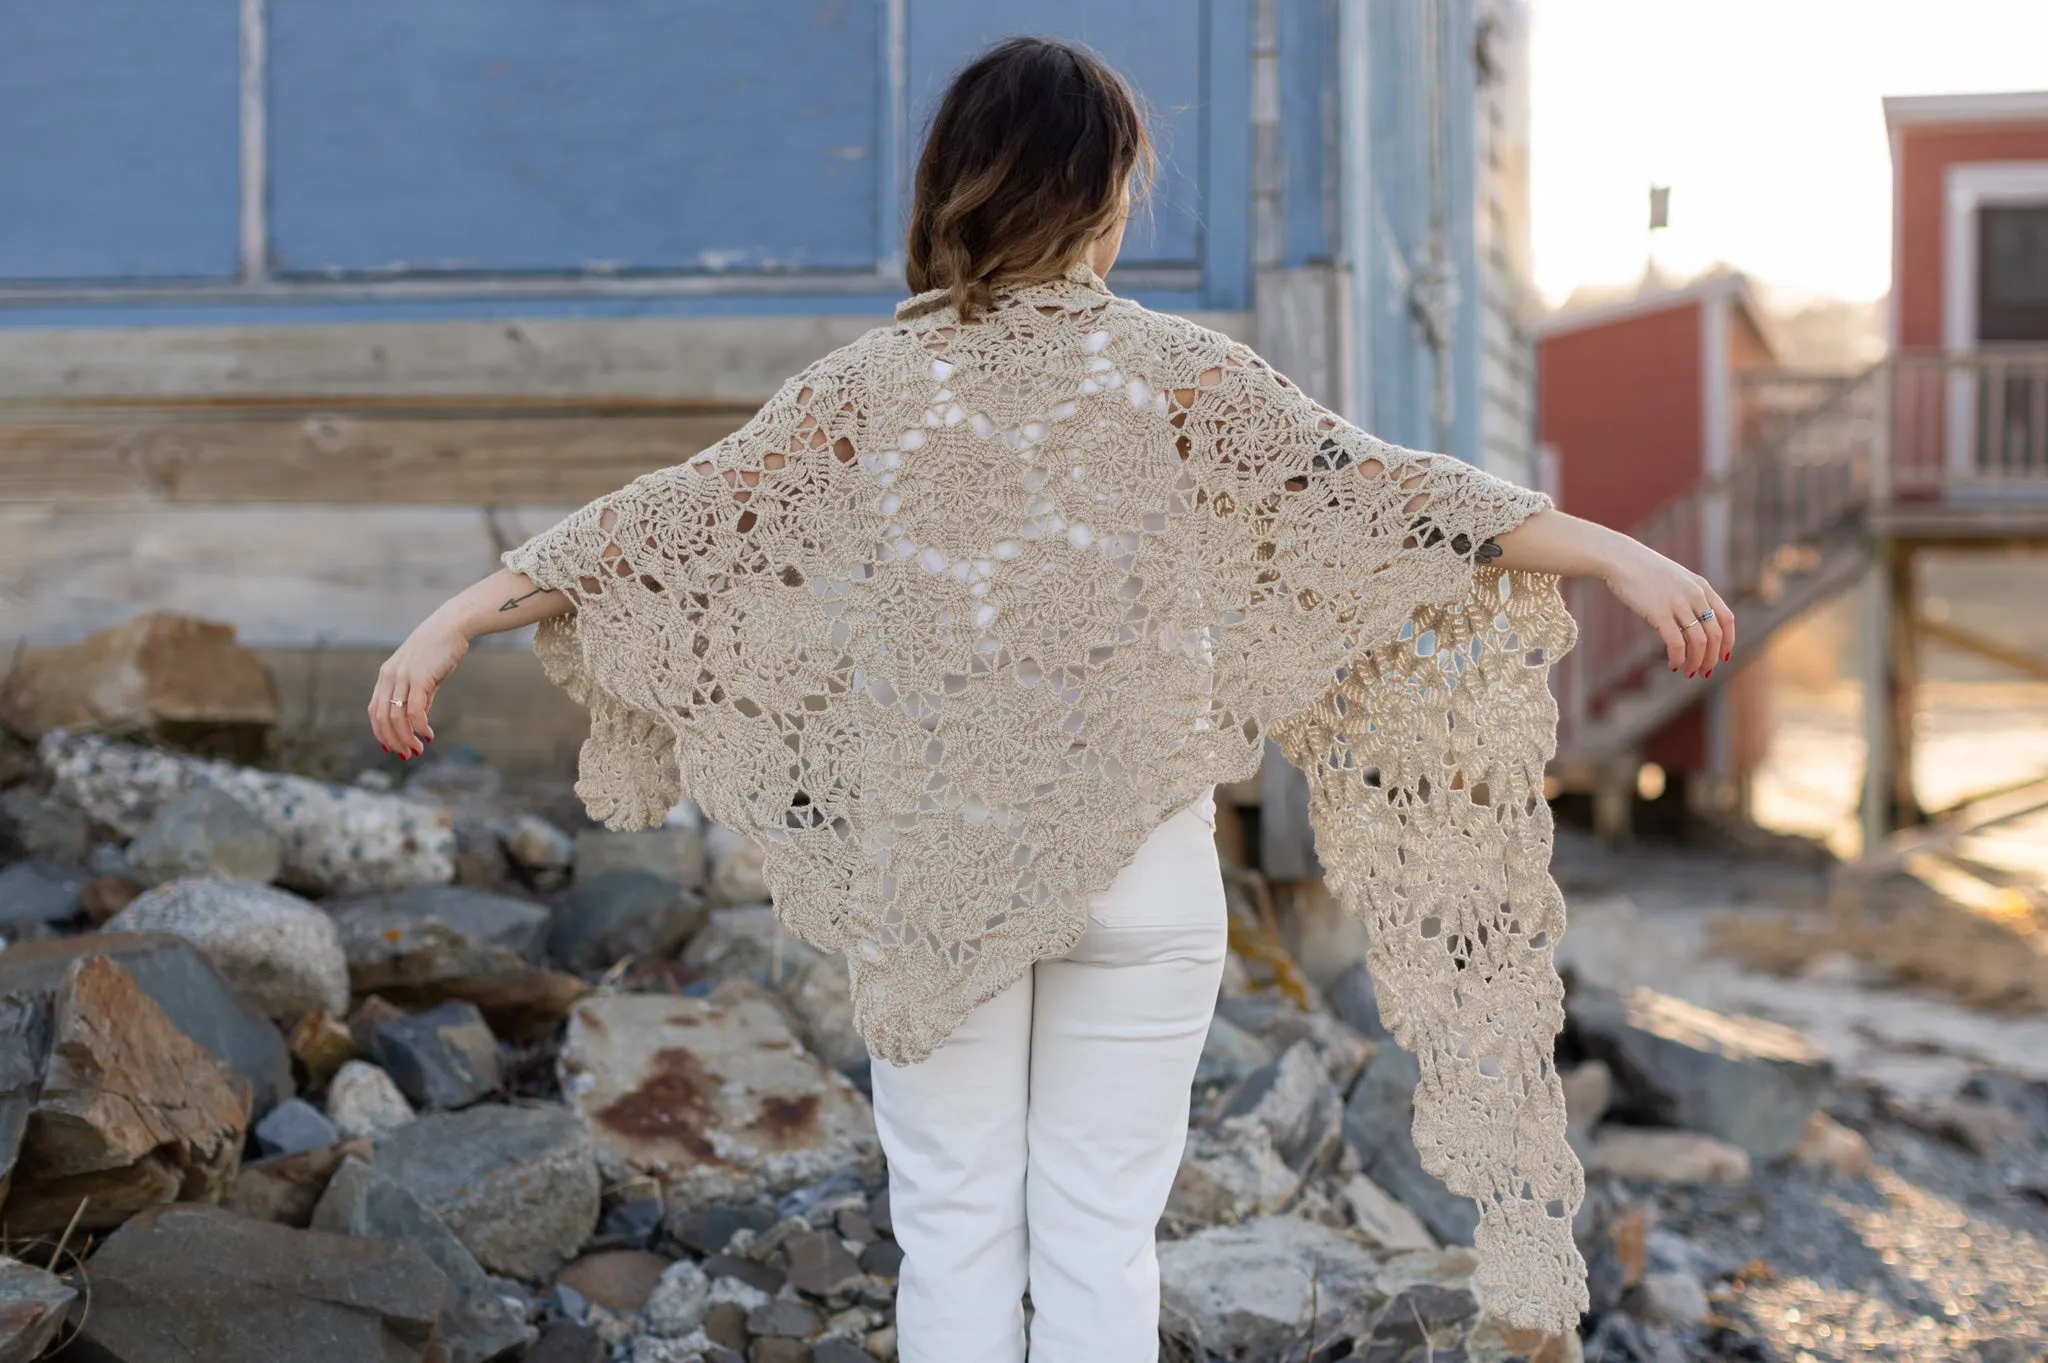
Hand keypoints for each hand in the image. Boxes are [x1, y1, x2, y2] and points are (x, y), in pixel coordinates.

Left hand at [369, 616, 468, 756]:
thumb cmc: (440, 649)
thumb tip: (417, 719)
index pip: (375, 711)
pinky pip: (414, 709)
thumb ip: (419, 696)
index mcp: (387, 675)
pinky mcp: (420, 677)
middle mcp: (390, 676)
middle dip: (393, 740)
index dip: (381, 732)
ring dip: (406, 738)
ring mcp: (403, 676)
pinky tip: (428, 734)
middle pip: (383, 718)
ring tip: (418, 749)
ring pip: (396, 717)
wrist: (452, 626)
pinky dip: (420, 726)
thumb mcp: (424, 675)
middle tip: (407, 754)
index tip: (393, 748)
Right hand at [1600, 539, 1734, 677]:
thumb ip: (1688, 596)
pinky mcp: (1659, 612)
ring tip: (1688, 672)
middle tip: (1704, 672)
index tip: (1723, 656)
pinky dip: (1678, 658)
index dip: (1728, 641)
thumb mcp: (1675, 579)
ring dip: (1696, 662)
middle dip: (1712, 658)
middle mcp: (1695, 595)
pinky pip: (1676, 642)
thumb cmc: (1643, 570)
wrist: (1621, 559)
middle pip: (1714, 635)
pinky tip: (1673, 665)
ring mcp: (1678, 603)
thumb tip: (1691, 621)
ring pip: (1698, 641)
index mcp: (1702, 587)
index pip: (1727, 618)